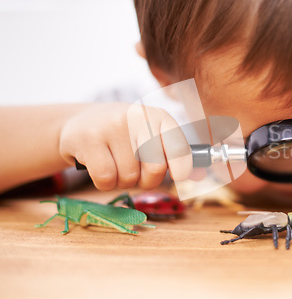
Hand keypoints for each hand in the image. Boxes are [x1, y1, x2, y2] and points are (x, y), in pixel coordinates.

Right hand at [59, 103, 191, 189]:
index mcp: (159, 116)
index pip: (180, 148)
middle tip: (137, 172)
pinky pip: (106, 179)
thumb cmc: (126, 136)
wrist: (82, 122)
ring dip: (123, 181)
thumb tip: (200, 175)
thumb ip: (176, 156)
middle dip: (147, 180)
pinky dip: (104, 182)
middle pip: (155, 168)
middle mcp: (138, 116)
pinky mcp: (88, 138)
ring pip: (129, 177)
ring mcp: (112, 125)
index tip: (178, 177)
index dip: (182, 169)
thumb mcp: (153, 138)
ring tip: (114, 163)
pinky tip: (99, 165)